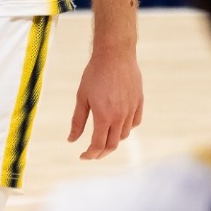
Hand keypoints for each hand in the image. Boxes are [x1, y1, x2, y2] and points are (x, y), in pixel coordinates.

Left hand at [68, 44, 141, 160]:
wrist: (115, 54)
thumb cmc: (94, 74)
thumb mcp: (81, 97)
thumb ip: (77, 121)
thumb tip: (71, 141)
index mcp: (104, 116)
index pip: (98, 145)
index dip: (90, 154)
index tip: (83, 156)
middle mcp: (120, 116)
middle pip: (112, 144)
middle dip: (101, 153)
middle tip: (92, 153)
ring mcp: (131, 109)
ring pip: (124, 134)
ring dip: (113, 140)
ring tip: (103, 137)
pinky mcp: (139, 102)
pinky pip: (135, 122)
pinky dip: (126, 128)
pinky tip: (118, 125)